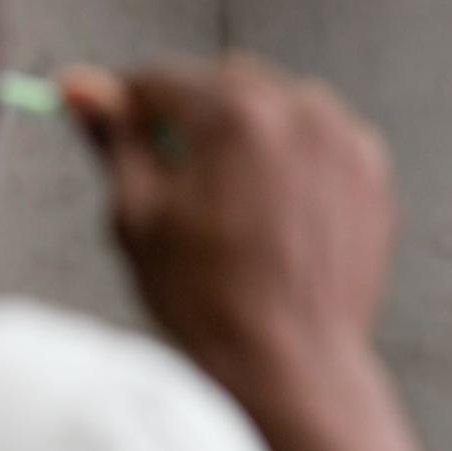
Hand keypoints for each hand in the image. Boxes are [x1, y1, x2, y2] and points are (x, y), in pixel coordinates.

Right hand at [60, 55, 395, 394]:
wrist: (293, 369)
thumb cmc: (210, 307)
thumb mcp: (139, 219)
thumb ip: (114, 141)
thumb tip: (81, 88)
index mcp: (233, 114)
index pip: (162, 81)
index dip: (133, 108)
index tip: (124, 129)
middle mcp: (297, 112)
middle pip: (223, 85)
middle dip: (197, 121)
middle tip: (183, 184)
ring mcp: (342, 142)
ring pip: (277, 109)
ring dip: (250, 138)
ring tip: (235, 207)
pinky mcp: (370, 174)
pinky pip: (319, 144)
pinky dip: (296, 164)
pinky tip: (277, 217)